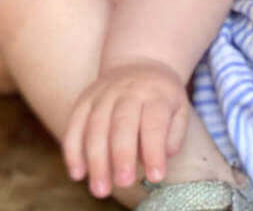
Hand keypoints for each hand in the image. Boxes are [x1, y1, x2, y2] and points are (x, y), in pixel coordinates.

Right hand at [62, 60, 189, 197]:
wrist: (140, 62)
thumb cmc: (161, 97)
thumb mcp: (179, 108)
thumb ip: (174, 134)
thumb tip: (160, 158)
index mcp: (155, 93)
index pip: (154, 123)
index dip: (154, 150)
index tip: (156, 176)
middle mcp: (128, 90)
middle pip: (122, 123)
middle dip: (121, 155)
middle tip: (124, 183)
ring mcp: (103, 93)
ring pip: (95, 125)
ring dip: (96, 159)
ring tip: (100, 189)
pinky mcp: (84, 98)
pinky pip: (75, 124)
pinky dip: (73, 150)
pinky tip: (77, 174)